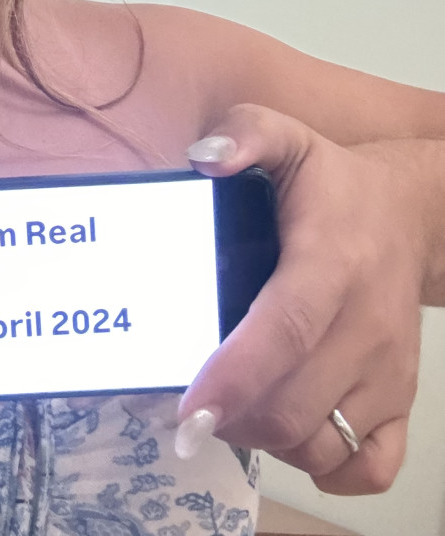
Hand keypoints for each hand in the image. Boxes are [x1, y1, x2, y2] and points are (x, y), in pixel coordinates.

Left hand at [176, 104, 423, 493]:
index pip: (286, 330)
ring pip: (322, 442)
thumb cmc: (332, 183)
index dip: (236, 375)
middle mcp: (366, 326)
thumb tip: (205, 158)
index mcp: (332, 262)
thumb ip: (245, 134)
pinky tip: (288, 434)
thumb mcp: (286, 138)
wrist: (411, 215)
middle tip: (191, 402)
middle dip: (232, 417)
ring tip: (230, 409)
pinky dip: (324, 467)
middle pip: (294, 404)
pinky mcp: (401, 401)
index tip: (190, 407)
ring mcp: (388, 372)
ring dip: (265, 440)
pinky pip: (370, 466)